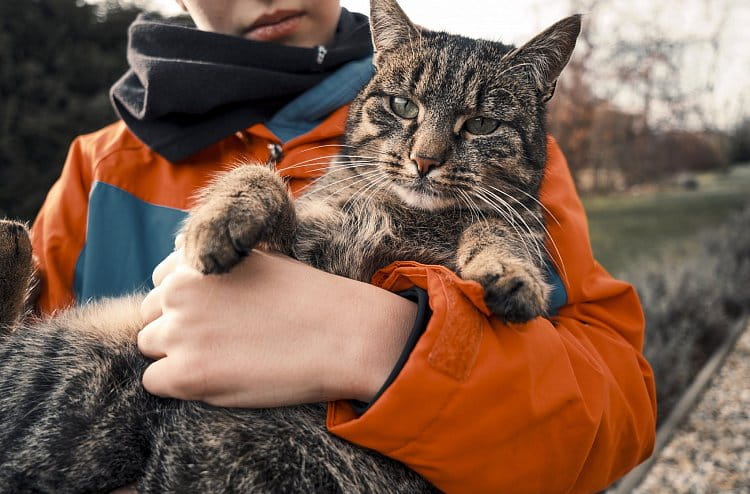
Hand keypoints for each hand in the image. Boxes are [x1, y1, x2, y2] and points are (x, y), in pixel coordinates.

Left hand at [138, 248, 416, 406]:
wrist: (344, 335)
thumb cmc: (309, 299)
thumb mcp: (259, 261)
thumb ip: (217, 266)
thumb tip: (181, 278)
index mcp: (196, 262)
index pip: (162, 283)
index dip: (189, 303)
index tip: (219, 315)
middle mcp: (180, 291)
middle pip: (151, 316)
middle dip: (179, 328)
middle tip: (225, 340)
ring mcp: (181, 332)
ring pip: (150, 347)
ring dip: (177, 355)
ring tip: (225, 359)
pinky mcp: (187, 374)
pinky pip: (154, 382)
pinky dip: (179, 385)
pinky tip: (218, 379)